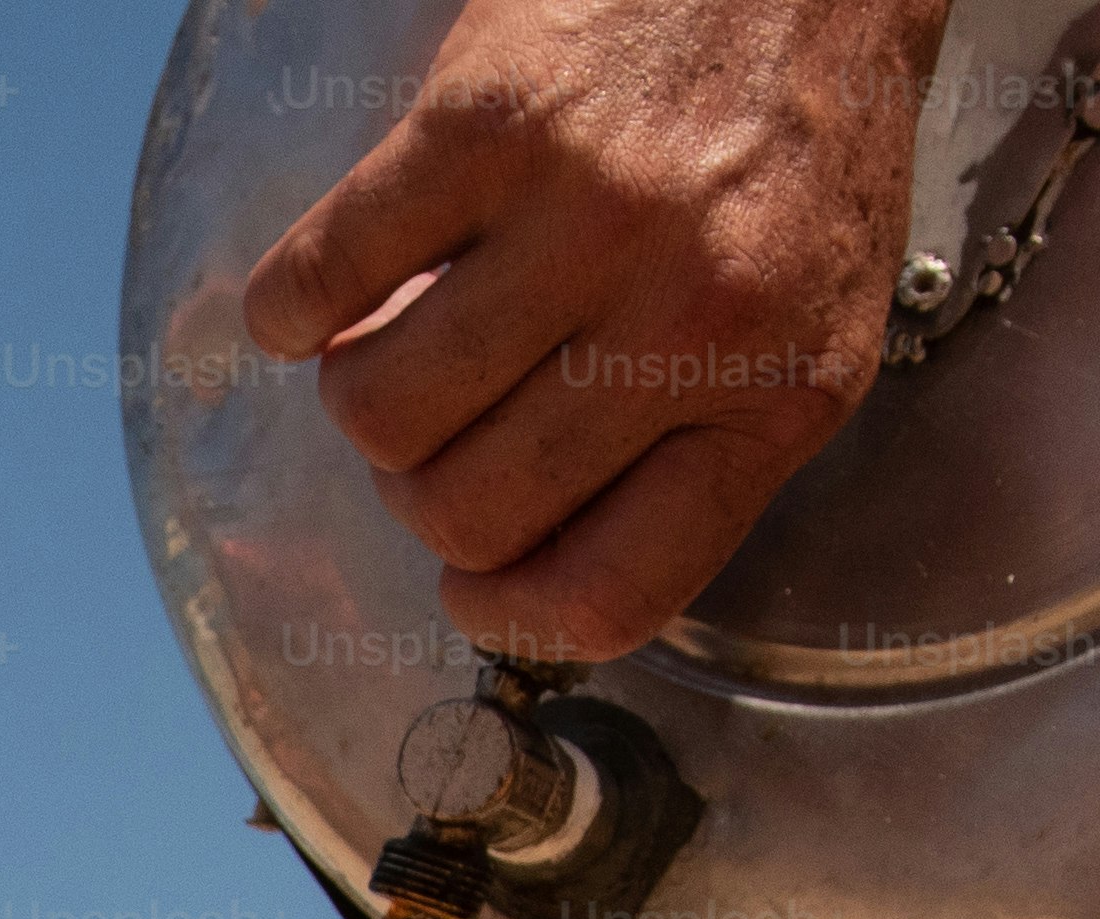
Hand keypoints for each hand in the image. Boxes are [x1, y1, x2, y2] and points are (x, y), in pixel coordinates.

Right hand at [241, 0, 950, 660]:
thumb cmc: (798, 128)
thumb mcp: (807, 311)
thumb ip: (696, 437)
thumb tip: (510, 549)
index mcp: (781, 388)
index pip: (608, 593)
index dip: (507, 614)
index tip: (471, 577)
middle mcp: (694, 314)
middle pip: (466, 510)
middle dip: (421, 483)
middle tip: (442, 413)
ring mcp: (590, 216)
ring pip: (380, 410)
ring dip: (360, 387)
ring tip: (399, 327)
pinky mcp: (489, 122)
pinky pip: (319, 283)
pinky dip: (291, 306)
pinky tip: (323, 289)